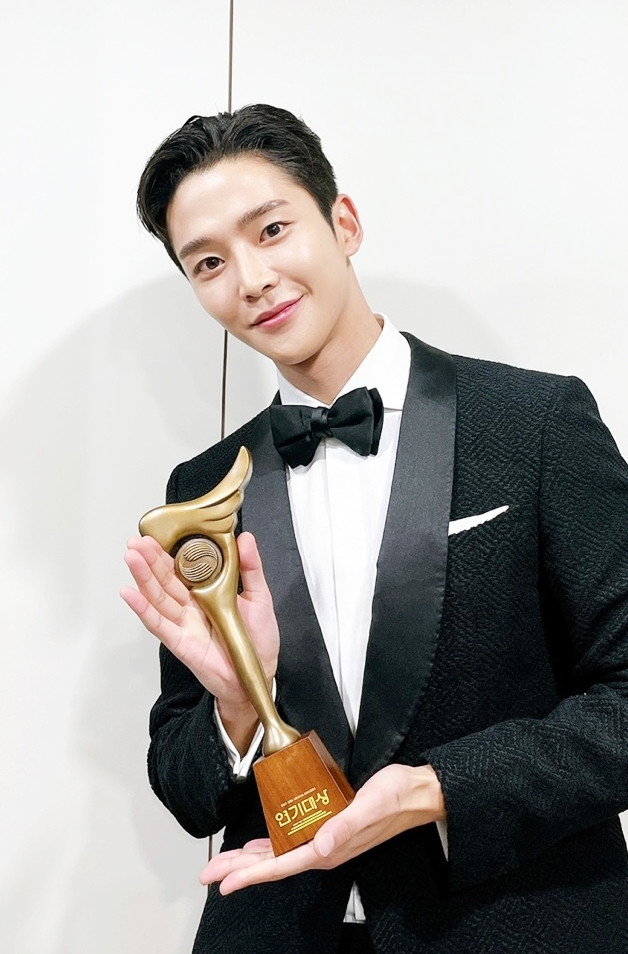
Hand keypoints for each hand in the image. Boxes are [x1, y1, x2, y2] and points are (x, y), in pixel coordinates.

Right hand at [121, 531, 279, 717]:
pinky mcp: (180, 642)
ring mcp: (183, 622)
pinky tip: (129, 594)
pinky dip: (143, 609)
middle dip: (150, 559)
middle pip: (165, 579)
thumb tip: (245, 538)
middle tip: (137, 542)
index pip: (182, 567)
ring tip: (131, 557)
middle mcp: (191, 605)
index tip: (157, 534)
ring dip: (143, 577)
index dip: (168, 551)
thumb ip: (251, 568)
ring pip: (158, 596)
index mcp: (206, 591)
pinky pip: (159, 624)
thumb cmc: (258, 639)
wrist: (259, 674)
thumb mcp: (260, 597)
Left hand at [200, 763, 444, 893]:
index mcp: (328, 849)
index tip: (224, 882)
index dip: (250, 874)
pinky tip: (259, 846)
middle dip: (239, 869)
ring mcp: (325, 841)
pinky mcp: (327, 828)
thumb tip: (320, 847)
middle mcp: (323, 850)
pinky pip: (291, 843)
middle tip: (208, 873)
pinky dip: (271, 846)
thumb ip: (344, 826)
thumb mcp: (369, 806)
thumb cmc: (395, 797)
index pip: (281, 866)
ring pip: (279, 856)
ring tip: (224, 864)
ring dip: (250, 860)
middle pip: (273, 865)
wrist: (415, 793)